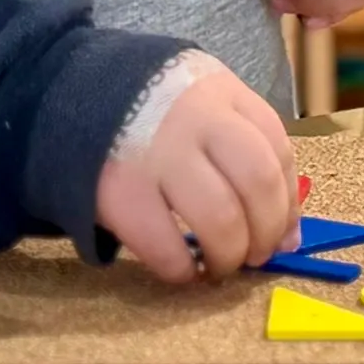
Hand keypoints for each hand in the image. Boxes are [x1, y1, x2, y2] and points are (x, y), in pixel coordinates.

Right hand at [94, 51, 297, 284]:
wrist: (73, 94)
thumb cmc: (156, 111)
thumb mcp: (209, 108)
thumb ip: (251, 154)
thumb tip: (290, 237)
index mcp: (225, 95)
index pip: (279, 150)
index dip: (288, 203)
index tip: (283, 234)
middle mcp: (197, 120)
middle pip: (258, 183)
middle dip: (266, 232)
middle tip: (255, 256)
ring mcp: (158, 154)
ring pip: (220, 218)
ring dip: (229, 256)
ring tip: (221, 266)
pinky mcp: (120, 191)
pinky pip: (165, 246)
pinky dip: (182, 269)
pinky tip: (183, 270)